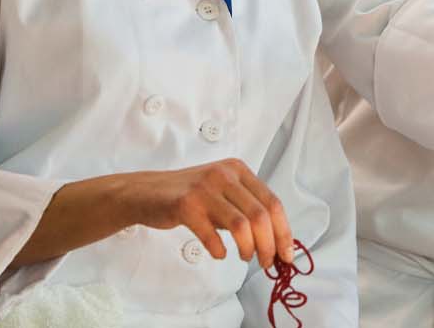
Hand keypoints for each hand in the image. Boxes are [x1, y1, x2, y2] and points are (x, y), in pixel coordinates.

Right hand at [117, 159, 293, 268]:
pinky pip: (212, 235)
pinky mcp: (185, 205)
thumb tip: (275, 241)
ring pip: (241, 225)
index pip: (272, 202)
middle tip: (266, 262)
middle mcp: (224, 174)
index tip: (286, 254)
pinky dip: (220, 250)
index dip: (283, 231)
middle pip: (260, 215)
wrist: (146, 192)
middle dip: (269, 245)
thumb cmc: (189, 196)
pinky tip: (219, 253)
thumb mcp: (222, 193)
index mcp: (238, 170)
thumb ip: (245, 209)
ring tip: (245, 258)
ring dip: (248, 248)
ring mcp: (204, 188)